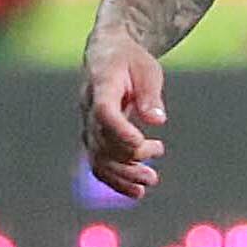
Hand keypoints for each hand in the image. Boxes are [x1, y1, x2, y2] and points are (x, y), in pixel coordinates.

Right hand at [82, 43, 169, 197]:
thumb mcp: (146, 69)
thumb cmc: (130, 60)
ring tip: (151, 180)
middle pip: (103, 140)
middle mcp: (89, 109)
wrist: (107, 55)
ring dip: (124, 175)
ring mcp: (88, 125)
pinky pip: (98, 164)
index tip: (141, 143)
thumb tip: (158, 120)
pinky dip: (115, 180)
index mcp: (101, 86)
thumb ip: (150, 94)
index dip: (120, 131)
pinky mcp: (93, 137)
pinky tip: (136, 191)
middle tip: (158, 152)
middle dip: (131, 155)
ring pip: (99, 158)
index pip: (104, 112)